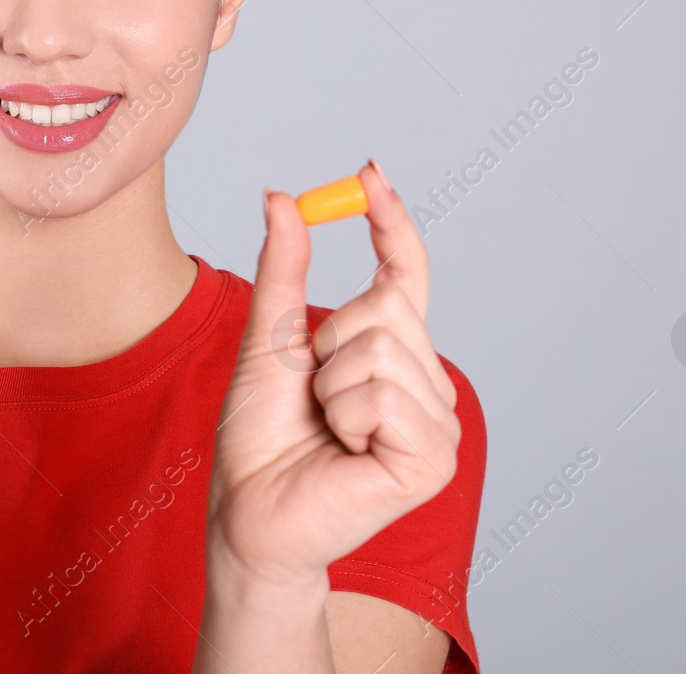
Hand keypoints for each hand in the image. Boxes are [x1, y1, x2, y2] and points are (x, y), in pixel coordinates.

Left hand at [206, 161, 459, 587]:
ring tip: (327, 427)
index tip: (370, 172)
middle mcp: (424, 381)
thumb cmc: (260, 439)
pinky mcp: (434, 457)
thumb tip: (281, 197)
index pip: (406, 272)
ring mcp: (436, 420)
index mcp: (391, 350)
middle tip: (313, 393)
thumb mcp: (267, 340)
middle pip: (387, 303)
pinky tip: (345, 451)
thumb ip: (283, 272)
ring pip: (382, 347)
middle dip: (327, 340)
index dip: (391, 221)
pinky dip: (345, 415)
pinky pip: (384, 394)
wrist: (248, 512)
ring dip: (330, 385)